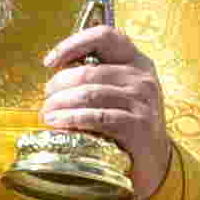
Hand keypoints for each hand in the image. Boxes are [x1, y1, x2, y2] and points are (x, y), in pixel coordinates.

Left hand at [37, 26, 172, 199]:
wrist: (154, 162)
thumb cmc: (128, 124)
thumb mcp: (119, 93)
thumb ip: (96, 78)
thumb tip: (56, 72)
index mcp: (137, 62)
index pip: (104, 36)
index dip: (72, 44)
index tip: (50, 62)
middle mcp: (142, 78)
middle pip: (88, 71)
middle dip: (57, 85)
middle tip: (46, 100)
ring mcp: (142, 101)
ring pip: (88, 93)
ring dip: (59, 104)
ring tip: (46, 115)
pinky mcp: (137, 125)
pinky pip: (96, 117)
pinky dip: (71, 119)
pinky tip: (57, 124)